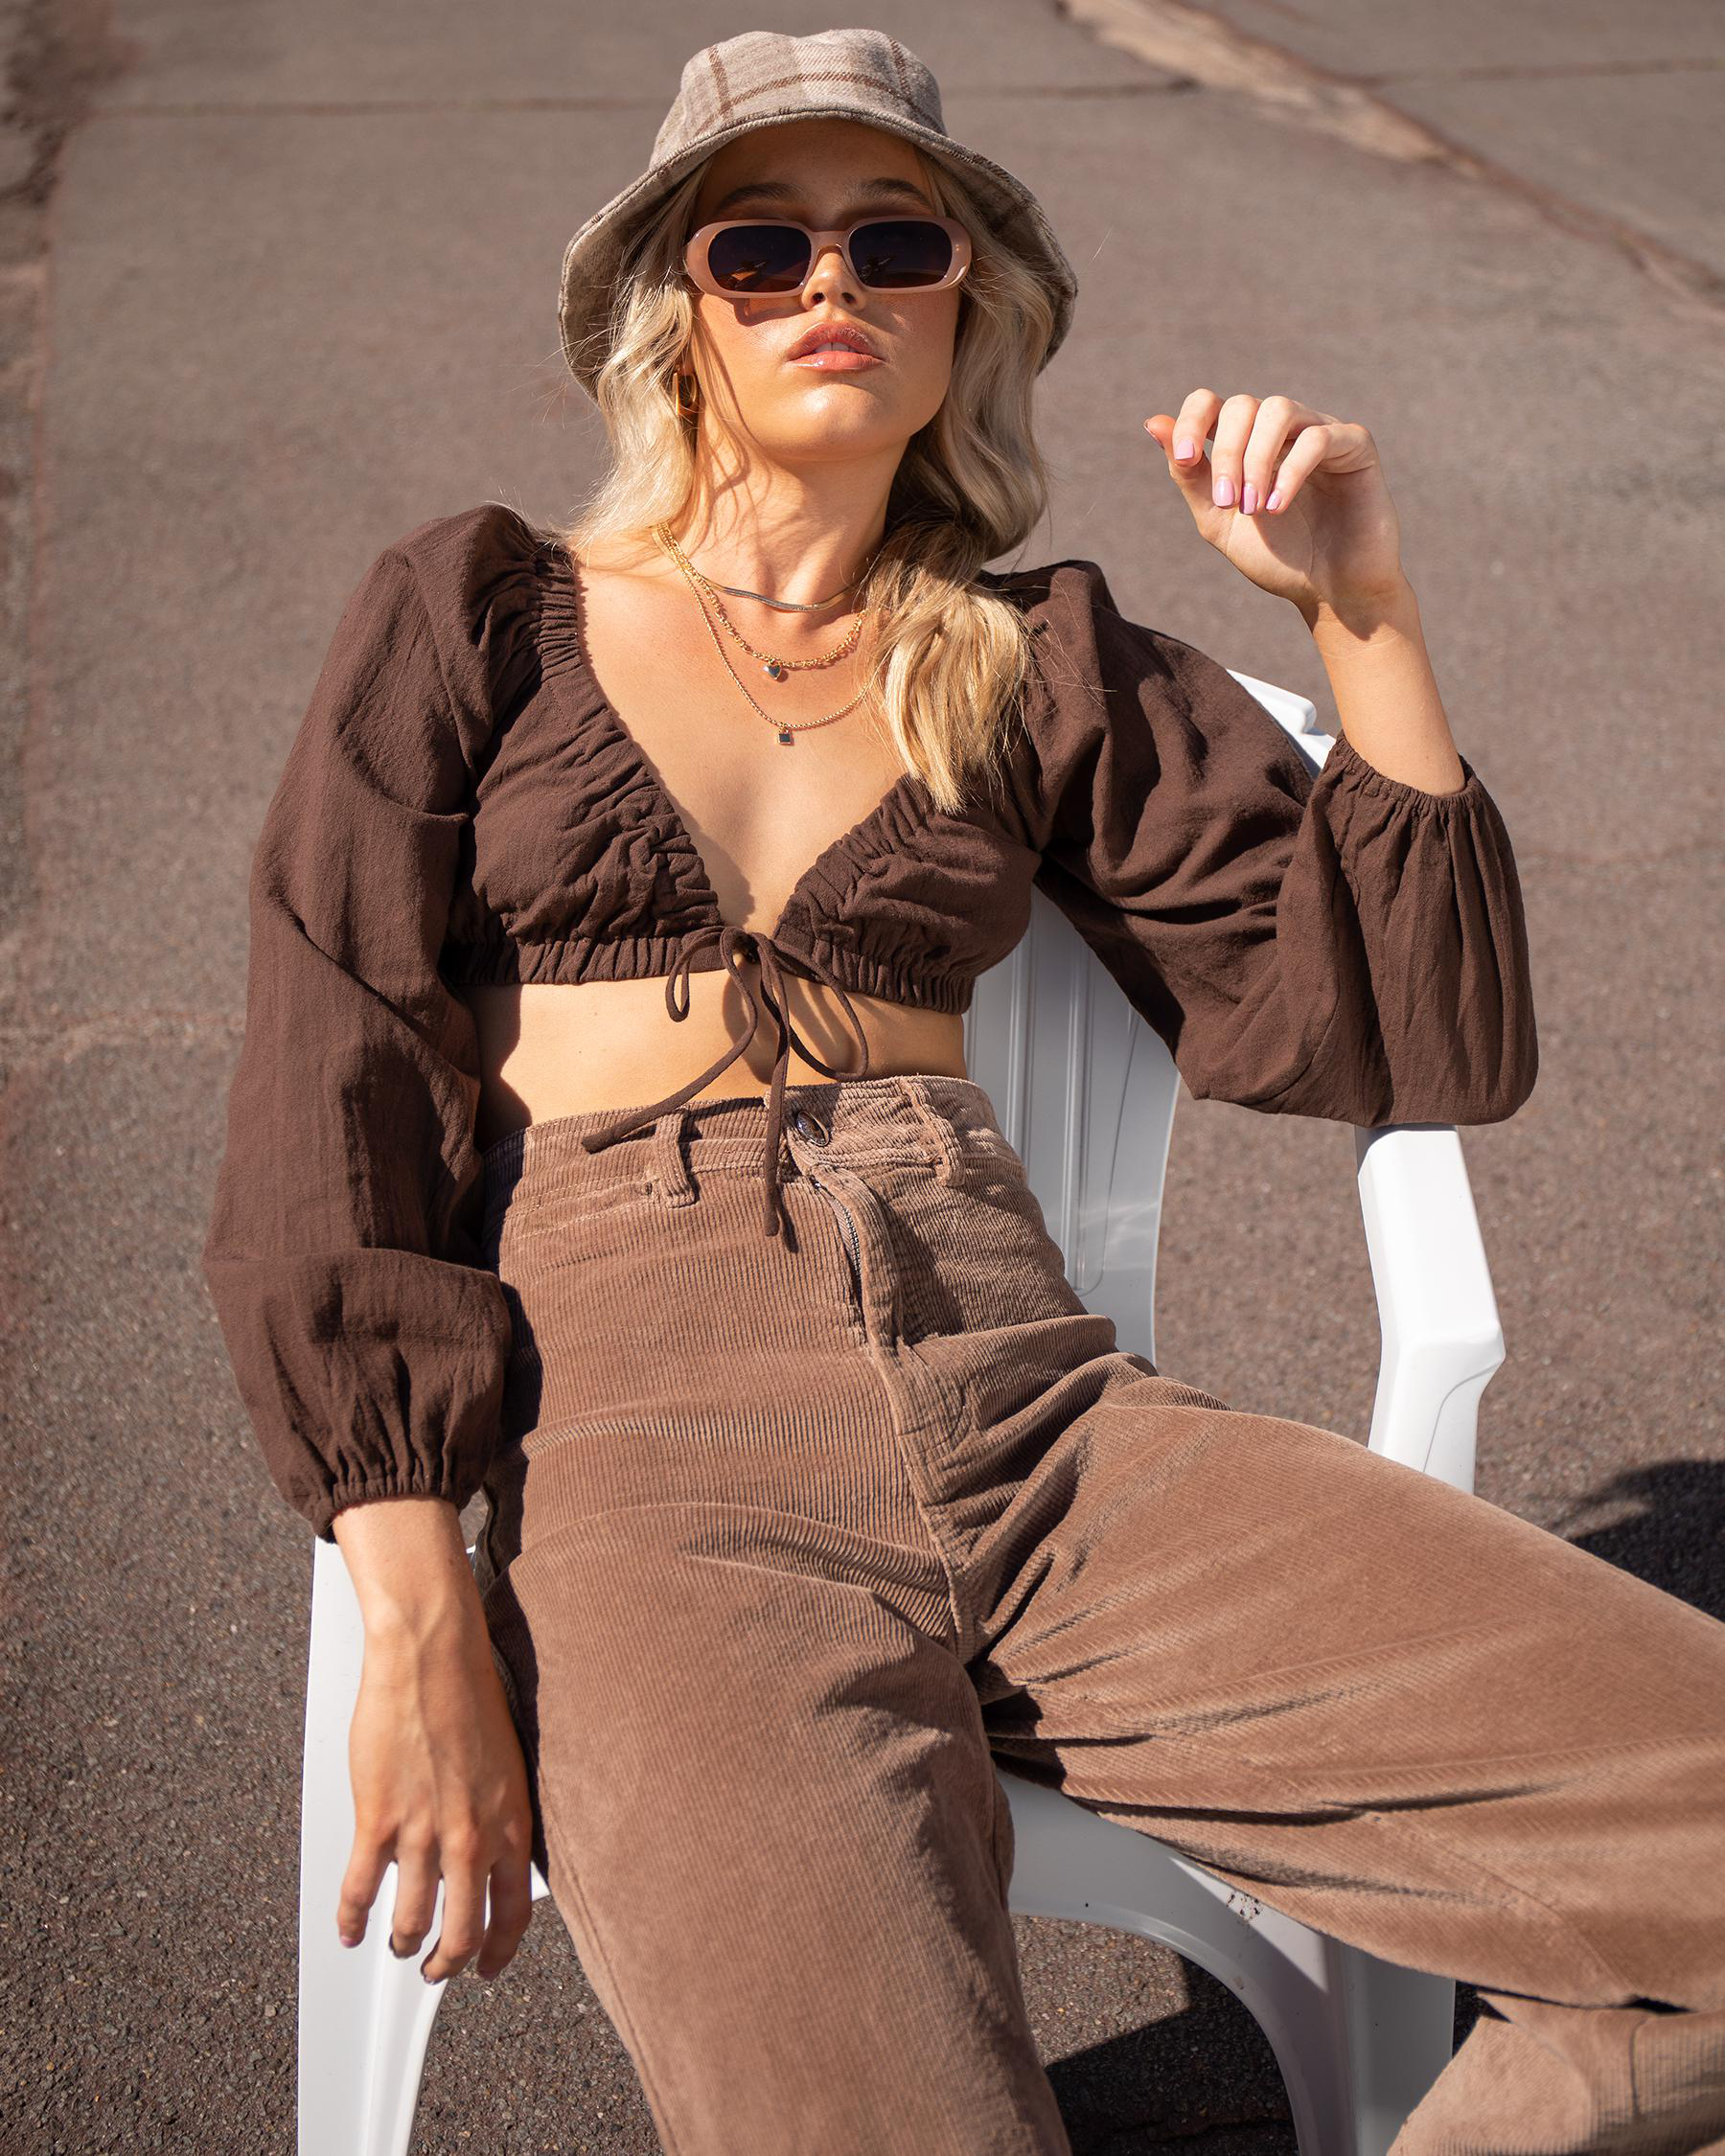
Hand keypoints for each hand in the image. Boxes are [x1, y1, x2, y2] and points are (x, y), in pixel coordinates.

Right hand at [339, 1603, 536, 1982]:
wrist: (432, 1656)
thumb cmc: (471, 1693)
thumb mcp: (508, 1763)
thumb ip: (499, 1813)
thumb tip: (489, 1849)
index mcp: (511, 1823)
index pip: (513, 1914)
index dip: (500, 1953)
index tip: (488, 1967)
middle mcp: (472, 1838)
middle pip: (463, 1934)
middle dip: (448, 1964)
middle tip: (437, 1971)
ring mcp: (424, 1834)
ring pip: (412, 1923)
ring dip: (403, 1944)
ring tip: (397, 1946)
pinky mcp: (379, 1820)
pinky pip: (361, 1891)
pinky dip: (351, 1920)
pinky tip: (350, 1929)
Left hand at [1144, 390, 1407, 616]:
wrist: (1328, 592)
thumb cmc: (1276, 557)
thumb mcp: (1218, 519)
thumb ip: (1189, 475)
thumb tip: (1153, 422)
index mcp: (1246, 442)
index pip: (1211, 402)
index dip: (1191, 421)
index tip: (1185, 458)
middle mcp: (1282, 428)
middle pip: (1242, 405)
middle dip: (1226, 452)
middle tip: (1228, 501)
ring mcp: (1320, 430)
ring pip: (1278, 410)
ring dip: (1256, 459)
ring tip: (1254, 509)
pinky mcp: (1355, 445)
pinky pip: (1317, 437)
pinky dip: (1290, 471)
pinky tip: (1277, 508)